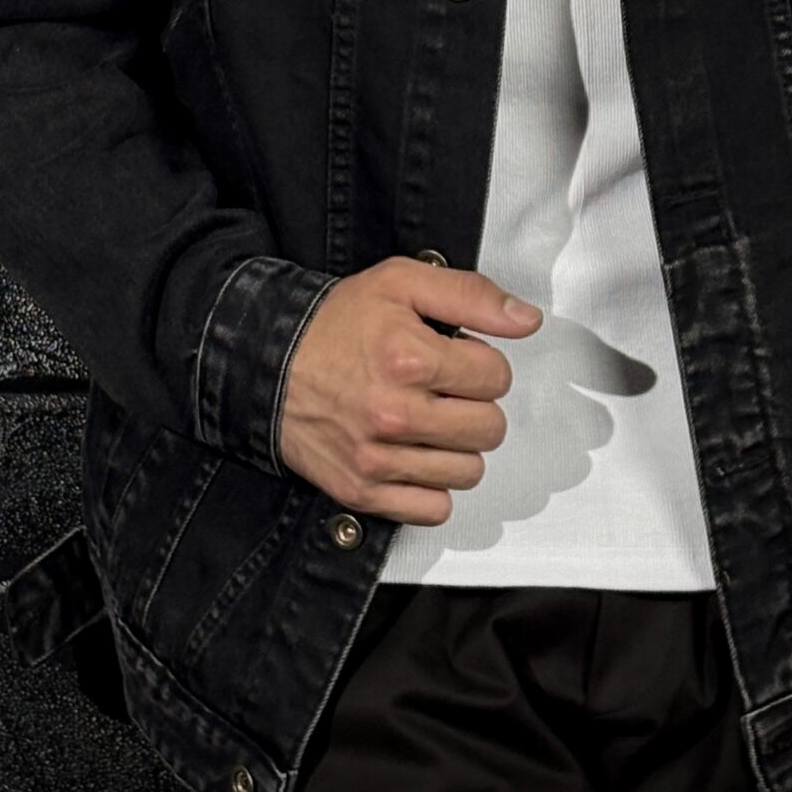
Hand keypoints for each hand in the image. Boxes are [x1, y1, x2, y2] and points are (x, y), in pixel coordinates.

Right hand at [277, 257, 543, 520]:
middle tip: (445, 389)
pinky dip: (432, 487)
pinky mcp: (364, 492)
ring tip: (429, 420)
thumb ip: (471, 295)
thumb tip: (525, 320)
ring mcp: (378, 459)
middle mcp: (395, 414)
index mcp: (409, 358)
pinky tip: (416, 455)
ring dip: (457, 446)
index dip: (481, 362)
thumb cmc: (334, 324)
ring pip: (469, 470)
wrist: (266, 364)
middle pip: (490, 428)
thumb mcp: (401, 283)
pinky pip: (434, 509)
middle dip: (475, 404)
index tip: (455, 357)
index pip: (496, 376)